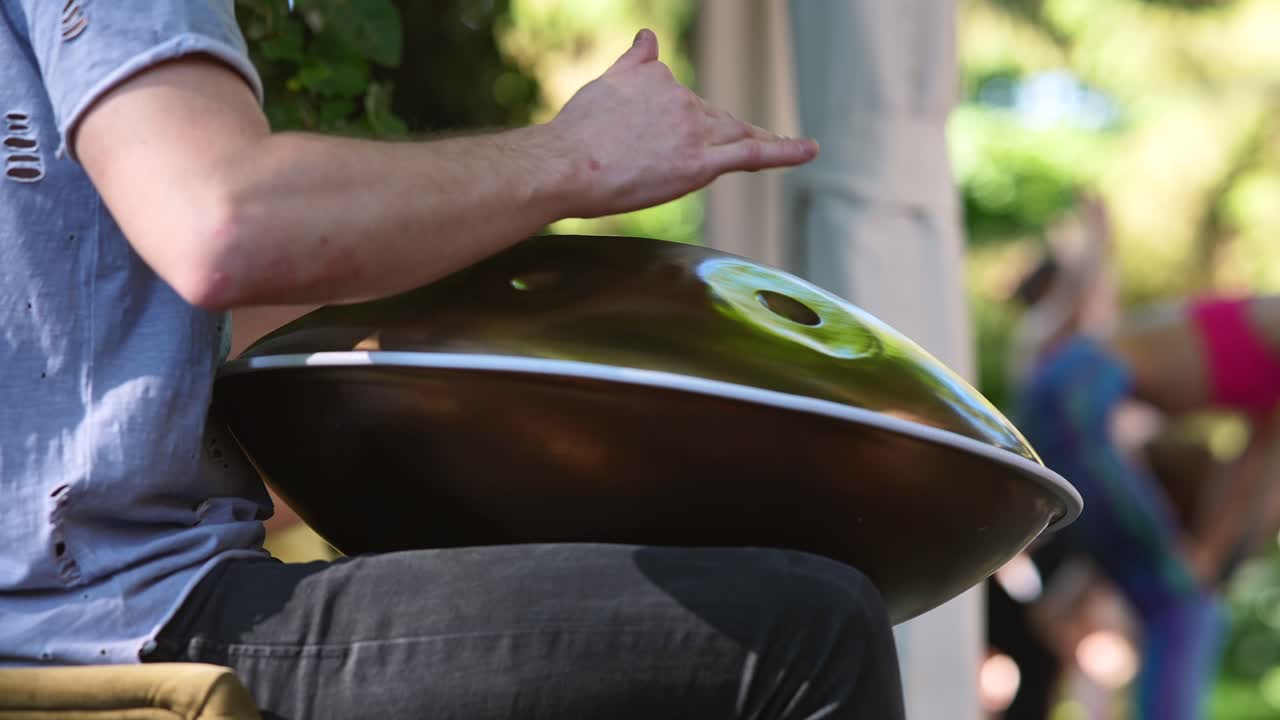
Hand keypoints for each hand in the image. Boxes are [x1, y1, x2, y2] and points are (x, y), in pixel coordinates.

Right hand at [547, 29, 817, 218]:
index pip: (686, 102)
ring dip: (756, 142)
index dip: (685, 123)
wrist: (566, 165)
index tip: (674, 137)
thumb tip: (647, 35)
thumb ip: (633, 61)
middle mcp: (681, 98)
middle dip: (711, 141)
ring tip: (788, 149)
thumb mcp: (606, 82)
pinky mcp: (699, 163)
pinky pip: (752, 154)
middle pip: (713, 121)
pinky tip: (811, 149)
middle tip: (694, 164)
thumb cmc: (577, 133)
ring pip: (734, 137)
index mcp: (658, 77)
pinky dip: (786, 150)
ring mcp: (693, 129)